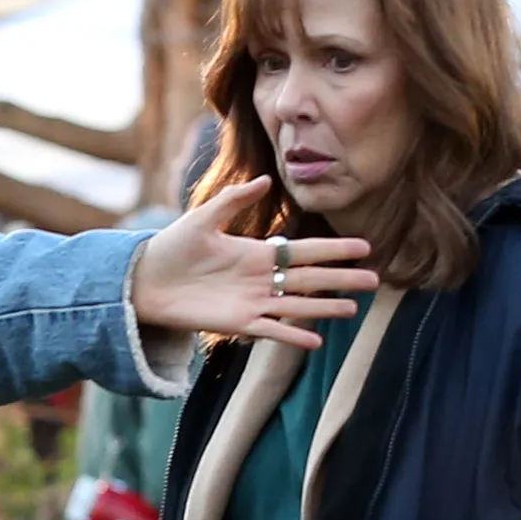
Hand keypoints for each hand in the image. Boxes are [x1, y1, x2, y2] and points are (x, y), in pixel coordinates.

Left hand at [131, 177, 379, 350]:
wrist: (145, 280)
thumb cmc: (172, 247)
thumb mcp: (203, 218)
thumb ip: (234, 200)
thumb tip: (265, 179)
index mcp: (257, 253)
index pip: (304, 251)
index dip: (334, 250)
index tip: (364, 247)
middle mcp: (261, 279)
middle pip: (310, 278)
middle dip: (342, 278)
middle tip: (375, 280)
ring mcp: (252, 302)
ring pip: (297, 305)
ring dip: (325, 307)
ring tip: (355, 309)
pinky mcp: (237, 323)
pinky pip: (271, 330)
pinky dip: (292, 335)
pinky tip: (315, 340)